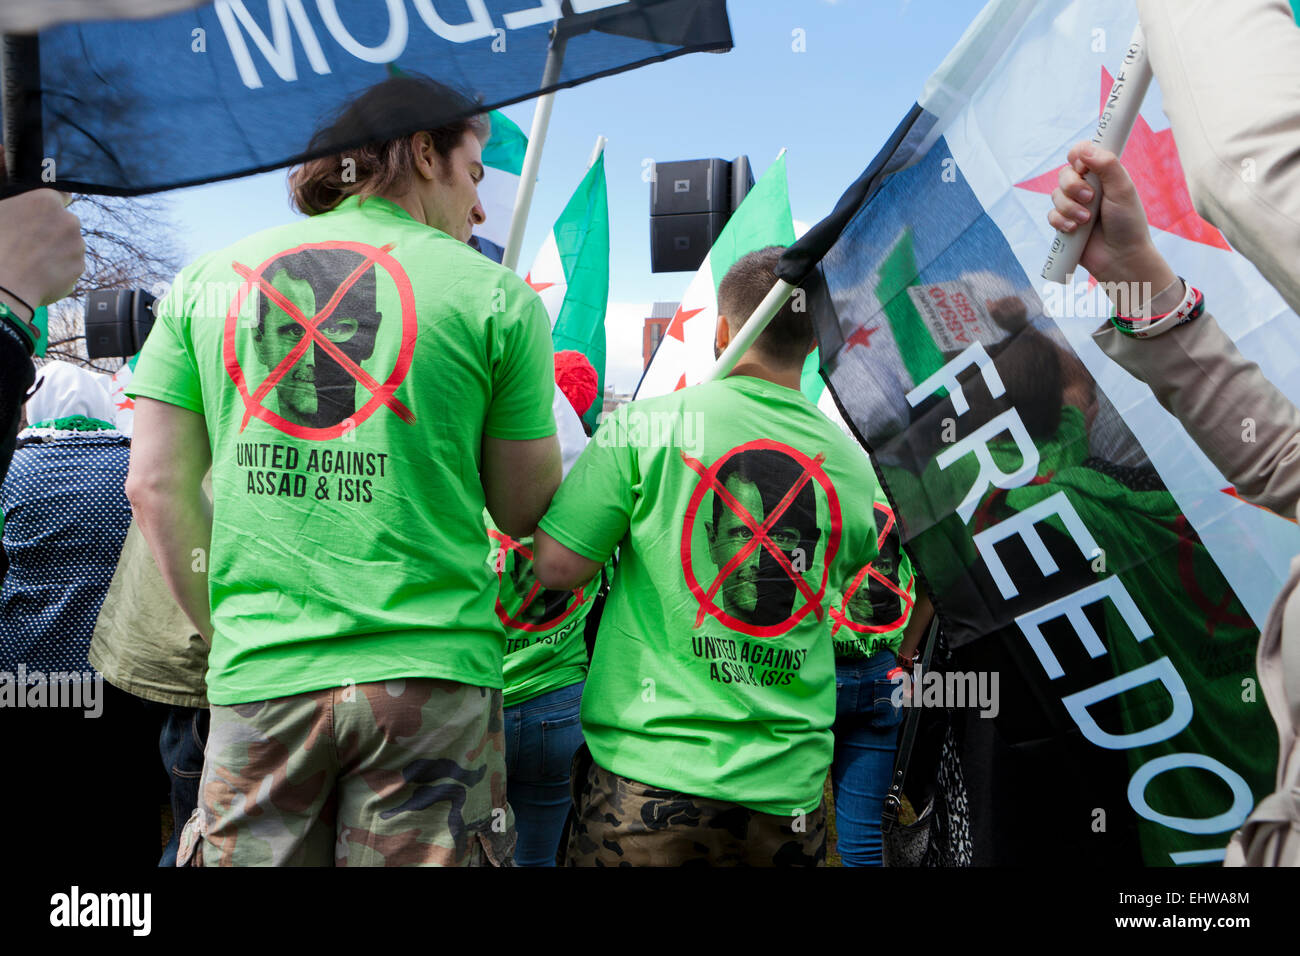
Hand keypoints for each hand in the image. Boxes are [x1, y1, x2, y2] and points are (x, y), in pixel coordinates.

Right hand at [0, 189, 84, 314]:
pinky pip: (69, 266)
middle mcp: (69, 220)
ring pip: (69, 245)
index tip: (45, 215)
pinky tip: (39, 274)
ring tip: (31, 261)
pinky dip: (58, 270)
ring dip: (57, 251)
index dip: (52, 207)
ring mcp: (77, 245)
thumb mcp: (0, 213)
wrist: (4, 285)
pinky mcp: (80, 267)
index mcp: (46, 201)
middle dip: (54, 231)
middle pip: (66, 223)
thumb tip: (24, 212)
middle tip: (30, 244)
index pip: (61, 196)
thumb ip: (19, 207)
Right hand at [1048, 143, 1175, 297]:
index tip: (1083, 166)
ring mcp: (1075, 205)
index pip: (1082, 153)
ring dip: (1070, 208)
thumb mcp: (1122, 189)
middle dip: (1073, 186)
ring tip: (1086, 220)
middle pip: (1064, 173)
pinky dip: (1061, 222)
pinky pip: (1052, 215)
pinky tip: (1075, 230)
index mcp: (1103, 174)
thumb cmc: (1127, 223)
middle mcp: (1087, 187)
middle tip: (1090, 198)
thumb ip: (1106, 165)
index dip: (1078, 156)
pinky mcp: (1065, 223)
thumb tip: (1084, 149)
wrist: (1120, 257)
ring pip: (1056, 195)